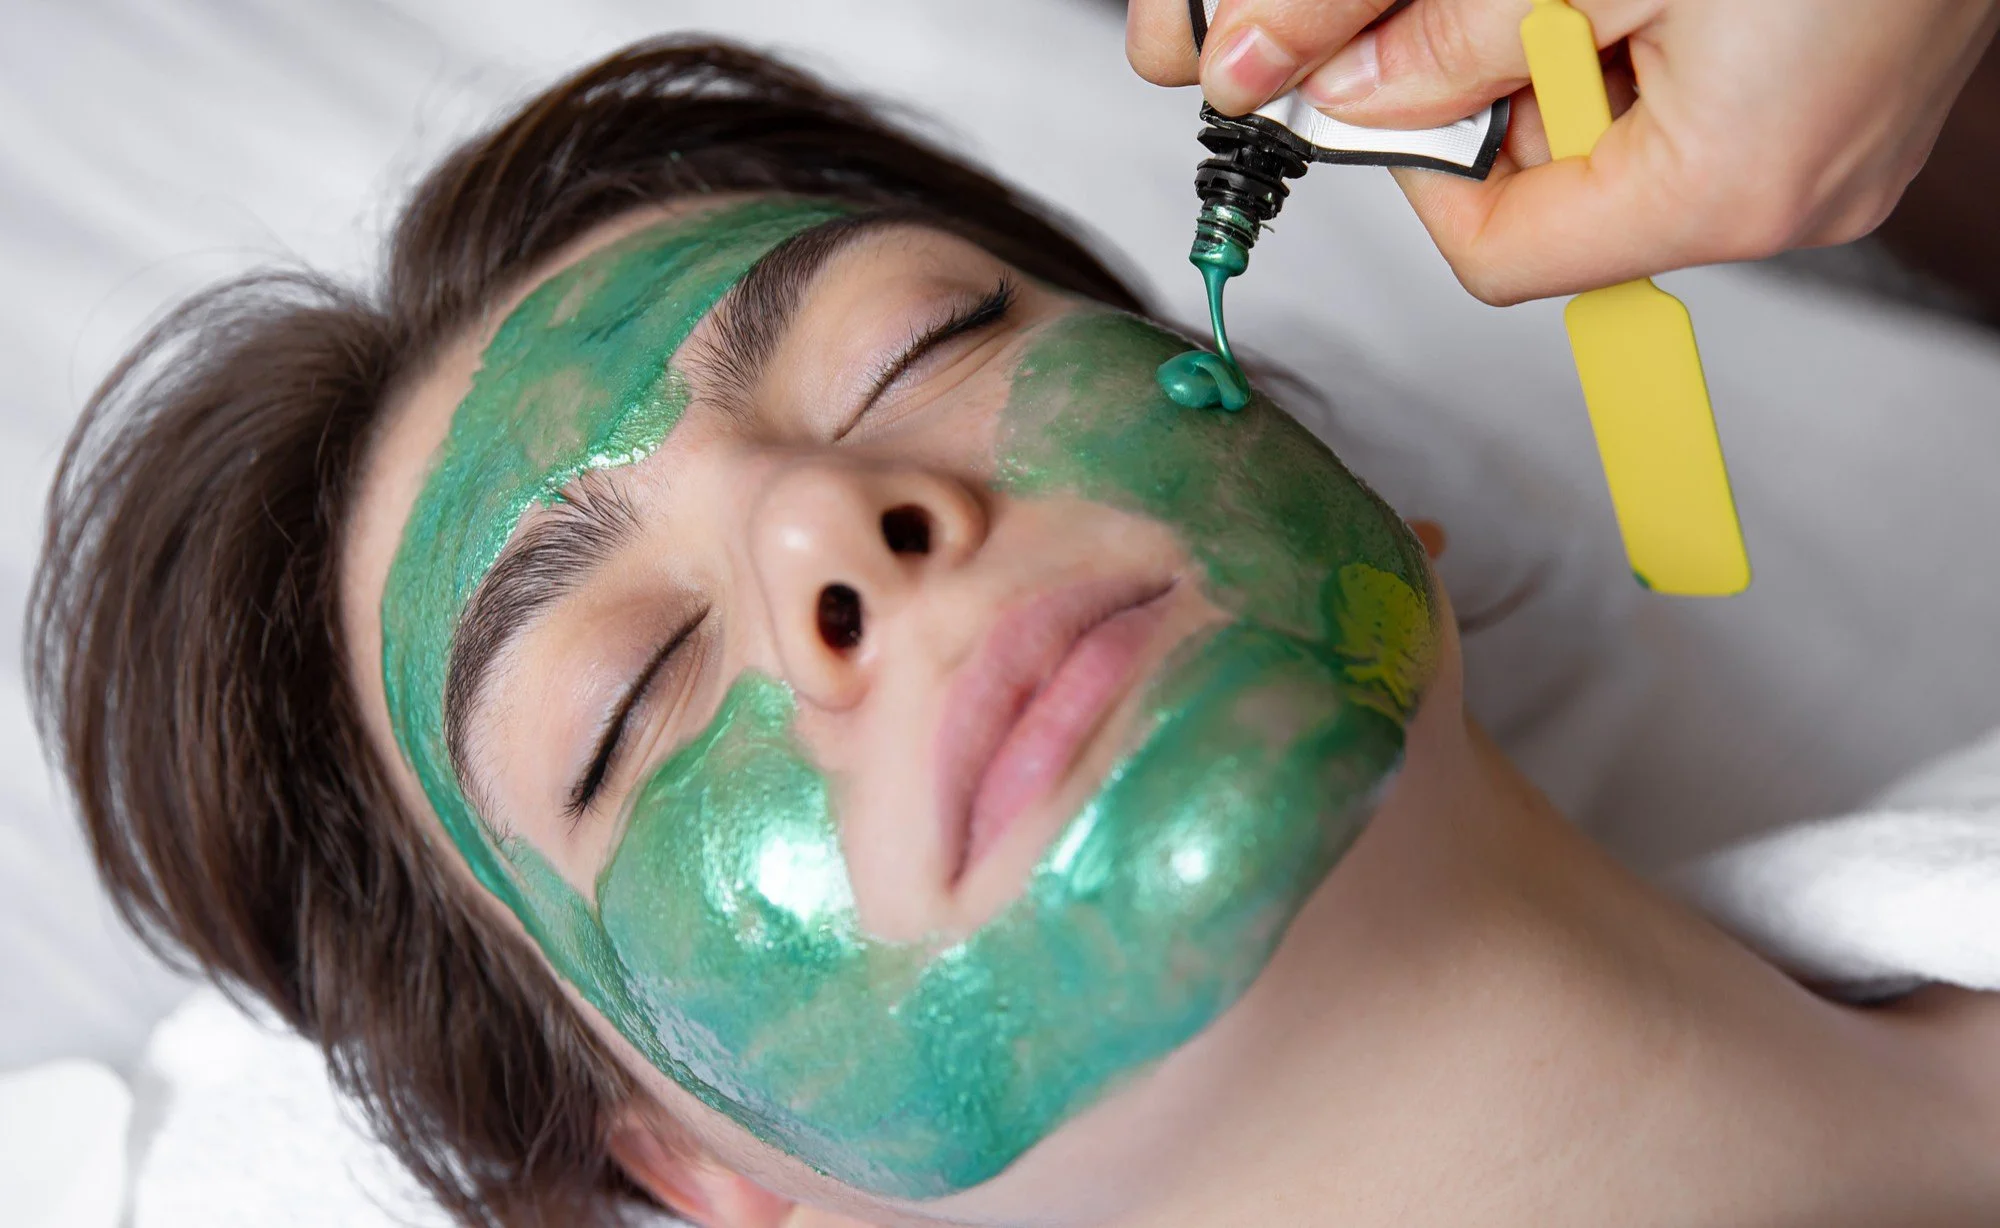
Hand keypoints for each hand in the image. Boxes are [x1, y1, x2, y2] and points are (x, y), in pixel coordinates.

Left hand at [1127, 0, 1999, 303]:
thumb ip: (1453, 39)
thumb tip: (1338, 91)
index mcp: (1729, 187)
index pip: (1499, 257)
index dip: (1421, 169)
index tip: (1389, 77)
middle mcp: (1788, 198)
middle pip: (1558, 197)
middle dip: (1508, 86)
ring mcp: (1823, 155)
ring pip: (1619, 140)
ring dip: (1577, 45)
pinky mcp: (1838, 102)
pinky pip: (1690, 101)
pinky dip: (1643, 33)